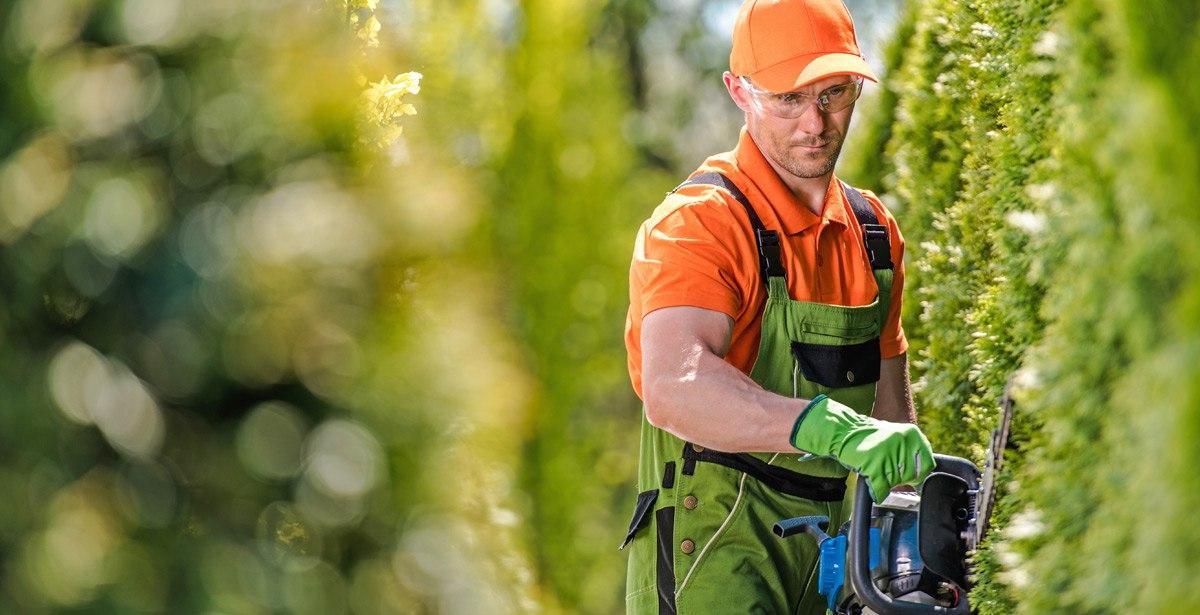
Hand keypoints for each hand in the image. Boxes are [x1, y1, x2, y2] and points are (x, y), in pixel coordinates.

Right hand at [789, 394, 933, 501]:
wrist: (845, 431)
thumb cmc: (870, 436)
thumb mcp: (896, 435)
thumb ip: (911, 451)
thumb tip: (922, 474)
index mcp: (911, 434)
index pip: (928, 463)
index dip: (919, 474)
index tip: (912, 476)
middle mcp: (902, 442)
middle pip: (911, 476)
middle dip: (900, 479)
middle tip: (888, 471)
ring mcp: (887, 454)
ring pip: (895, 483)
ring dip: (886, 483)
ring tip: (877, 471)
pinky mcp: (874, 465)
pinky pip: (881, 489)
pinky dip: (877, 492)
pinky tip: (873, 486)